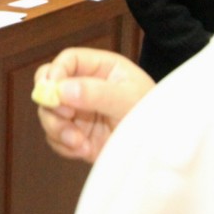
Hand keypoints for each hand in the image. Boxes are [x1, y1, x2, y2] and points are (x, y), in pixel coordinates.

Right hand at [36, 48, 154, 163]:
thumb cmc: (155, 118)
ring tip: (78, 142)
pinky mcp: (78, 136)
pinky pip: (55, 138)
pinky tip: (83, 151)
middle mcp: (87, 88)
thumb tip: (61, 89)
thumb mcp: (128, 101)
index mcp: (102, 69)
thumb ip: (96, 93)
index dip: (55, 72)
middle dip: (51, 104)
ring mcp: (80, 113)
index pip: (69, 61)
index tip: (52, 90)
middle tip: (65, 116)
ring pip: (48, 114)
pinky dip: (64, 146)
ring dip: (57, 129)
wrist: (165, 152)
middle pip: (50, 86)